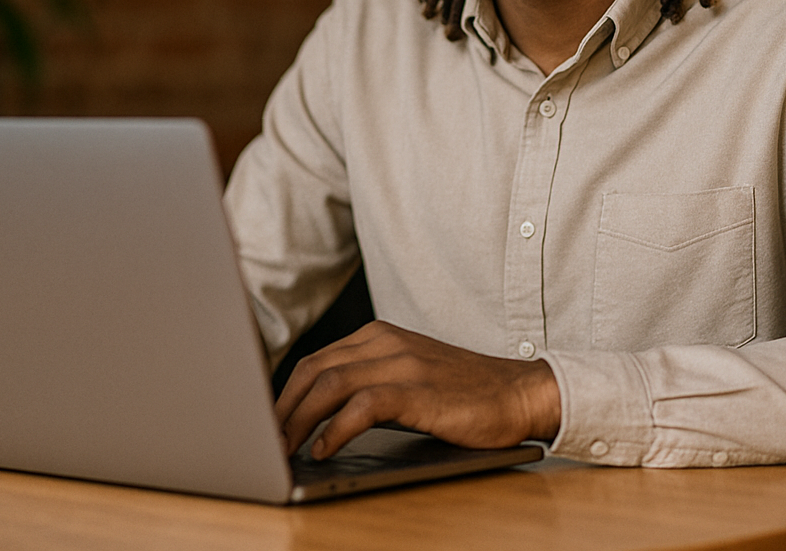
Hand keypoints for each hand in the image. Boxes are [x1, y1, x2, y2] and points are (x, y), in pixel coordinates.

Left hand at [274, 320, 560, 458]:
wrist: (519, 393)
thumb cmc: (464, 393)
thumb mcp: (409, 377)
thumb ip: (369, 384)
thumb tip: (320, 418)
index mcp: (381, 336)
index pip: (316, 360)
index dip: (284, 394)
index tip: (267, 423)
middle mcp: (387, 342)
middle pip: (313, 369)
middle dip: (282, 408)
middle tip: (266, 441)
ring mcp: (403, 364)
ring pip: (330, 384)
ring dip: (299, 420)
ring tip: (285, 449)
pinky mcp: (418, 390)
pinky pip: (361, 406)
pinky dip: (335, 429)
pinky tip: (325, 449)